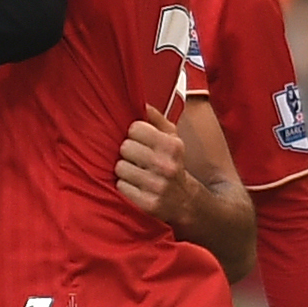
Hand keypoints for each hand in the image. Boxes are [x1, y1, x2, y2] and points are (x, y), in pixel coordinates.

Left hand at [115, 106, 197, 226]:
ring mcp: (157, 186)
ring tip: (137, 173)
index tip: (141, 142)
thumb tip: (141, 102)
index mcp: (173, 145)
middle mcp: (166, 165)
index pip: (134, 128)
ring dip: (125, 170)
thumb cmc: (174, 165)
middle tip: (137, 160)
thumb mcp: (172, 140)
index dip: (134, 135)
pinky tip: (136, 187)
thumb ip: (156, 119)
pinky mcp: (148, 204)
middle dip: (128, 153)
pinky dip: (125, 186)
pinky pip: (120, 186)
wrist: (188, 202)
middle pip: (124, 147)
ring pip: (119, 167)